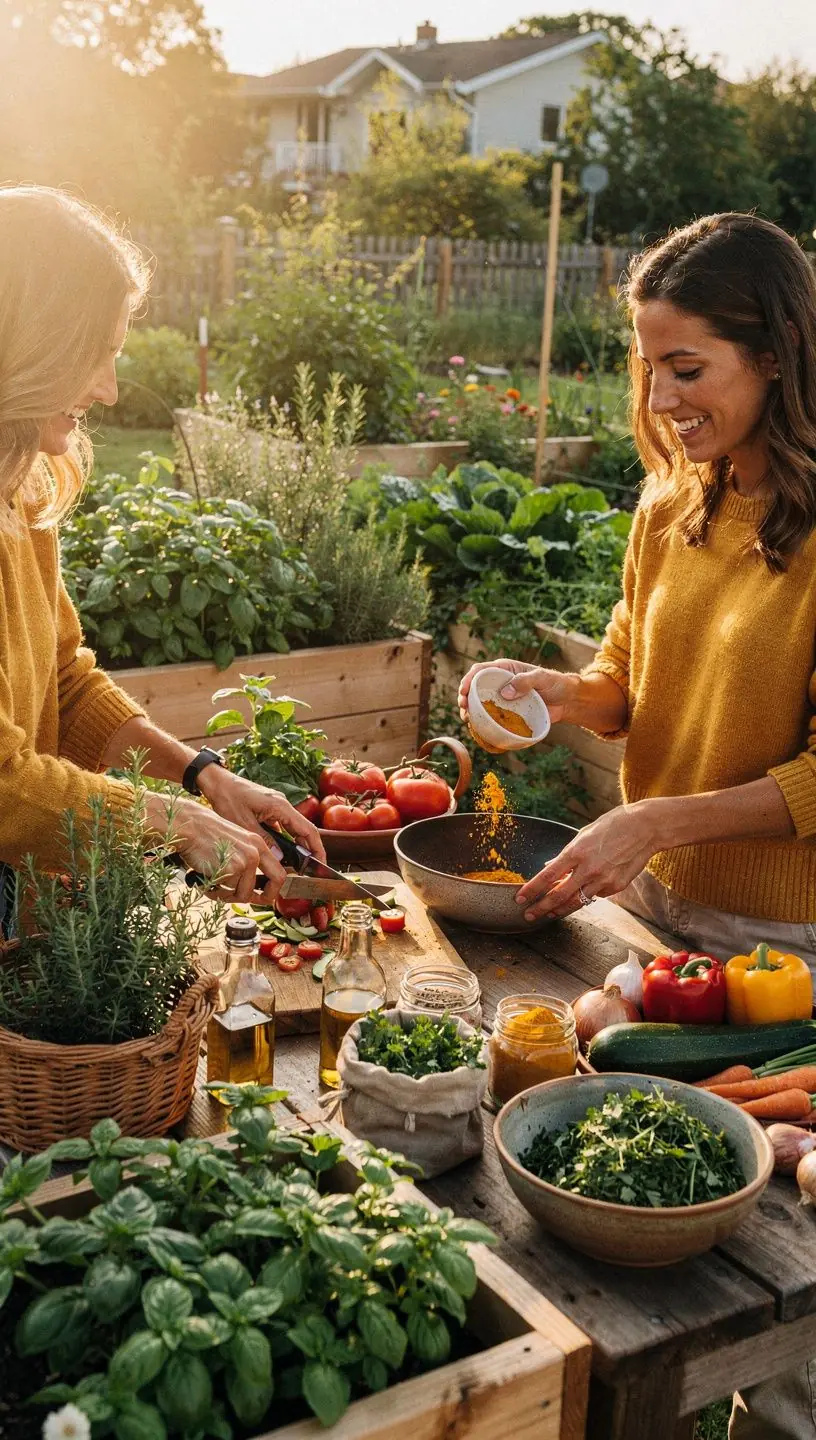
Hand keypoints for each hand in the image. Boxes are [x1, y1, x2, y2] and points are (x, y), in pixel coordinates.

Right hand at [165, 797, 286, 904]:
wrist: (189, 826)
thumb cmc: (205, 834)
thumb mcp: (235, 842)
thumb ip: (247, 861)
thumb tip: (253, 887)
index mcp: (258, 844)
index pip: (279, 873)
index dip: (274, 890)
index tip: (266, 896)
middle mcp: (254, 852)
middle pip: (271, 888)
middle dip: (260, 899)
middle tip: (248, 900)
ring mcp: (244, 861)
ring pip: (243, 894)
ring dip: (227, 895)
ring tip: (213, 883)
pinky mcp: (230, 869)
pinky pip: (225, 892)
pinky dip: (214, 891)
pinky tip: (206, 879)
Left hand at [199, 767, 326, 862]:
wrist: (217, 781)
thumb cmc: (228, 798)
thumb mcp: (244, 823)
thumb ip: (264, 840)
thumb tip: (280, 858)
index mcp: (281, 806)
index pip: (308, 830)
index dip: (317, 849)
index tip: (321, 866)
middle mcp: (283, 805)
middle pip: (304, 830)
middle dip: (310, 851)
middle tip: (310, 872)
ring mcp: (277, 806)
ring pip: (293, 829)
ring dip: (297, 846)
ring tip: (297, 866)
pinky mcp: (269, 808)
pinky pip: (283, 826)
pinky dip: (285, 840)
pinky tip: (280, 853)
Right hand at [458, 658, 578, 727]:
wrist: (567, 701)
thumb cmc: (556, 684)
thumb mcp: (542, 678)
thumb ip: (525, 681)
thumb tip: (504, 693)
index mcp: (506, 669)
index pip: (481, 670)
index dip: (469, 678)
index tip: (464, 690)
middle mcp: (500, 683)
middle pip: (475, 687)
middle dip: (464, 695)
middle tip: (463, 706)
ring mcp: (503, 699)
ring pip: (479, 703)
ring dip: (470, 710)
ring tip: (466, 718)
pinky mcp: (508, 712)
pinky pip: (491, 716)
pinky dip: (482, 722)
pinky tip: (477, 728)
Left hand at [515, 801, 659, 921]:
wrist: (646, 828)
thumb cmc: (613, 825)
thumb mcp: (584, 834)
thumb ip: (567, 854)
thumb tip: (549, 866)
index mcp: (577, 852)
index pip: (547, 876)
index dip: (532, 890)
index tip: (520, 898)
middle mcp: (589, 869)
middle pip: (559, 895)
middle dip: (541, 907)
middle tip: (528, 915)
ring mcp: (604, 880)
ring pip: (577, 902)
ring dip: (559, 910)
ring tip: (548, 913)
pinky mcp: (617, 887)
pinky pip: (596, 895)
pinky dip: (586, 896)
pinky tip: (582, 894)